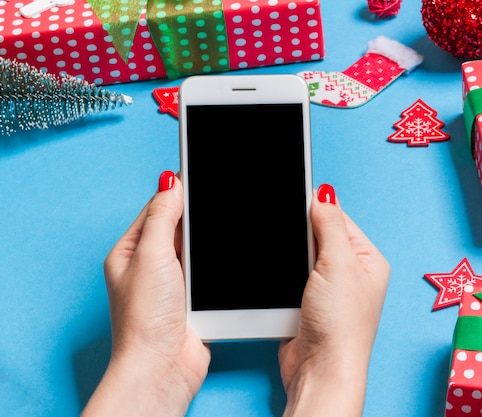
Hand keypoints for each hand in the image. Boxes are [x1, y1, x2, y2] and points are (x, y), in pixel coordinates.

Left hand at [81, 171, 209, 416]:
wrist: (163, 366)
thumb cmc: (146, 318)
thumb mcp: (152, 254)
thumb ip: (164, 216)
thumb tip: (170, 182)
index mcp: (129, 252)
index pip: (155, 211)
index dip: (176, 195)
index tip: (197, 178)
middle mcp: (148, 267)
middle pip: (177, 230)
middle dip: (194, 222)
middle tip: (213, 208)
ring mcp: (171, 285)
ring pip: (195, 252)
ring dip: (206, 249)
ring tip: (214, 244)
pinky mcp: (191, 301)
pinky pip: (207, 274)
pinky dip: (214, 270)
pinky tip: (220, 266)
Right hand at [278, 184, 389, 416]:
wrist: (320, 370)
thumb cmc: (341, 326)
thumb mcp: (338, 264)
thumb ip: (329, 225)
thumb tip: (324, 193)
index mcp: (369, 259)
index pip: (340, 219)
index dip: (317, 210)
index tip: (295, 198)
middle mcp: (351, 273)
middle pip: (318, 237)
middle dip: (301, 238)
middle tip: (294, 246)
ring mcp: (329, 289)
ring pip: (301, 257)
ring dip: (291, 259)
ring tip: (292, 271)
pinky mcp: (307, 303)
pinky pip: (290, 278)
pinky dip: (283, 276)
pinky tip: (282, 280)